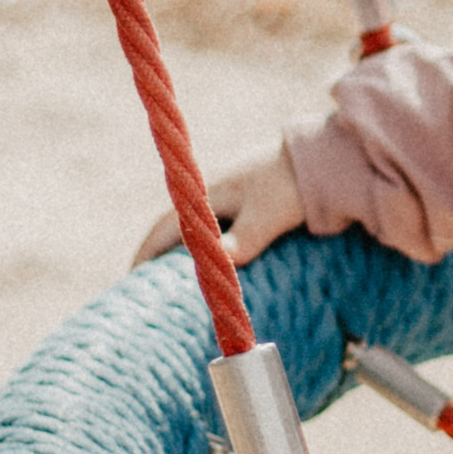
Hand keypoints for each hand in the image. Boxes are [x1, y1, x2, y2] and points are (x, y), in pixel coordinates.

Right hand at [131, 145, 305, 272]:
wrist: (322, 160)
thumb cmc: (292, 185)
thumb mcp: (269, 214)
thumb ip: (245, 237)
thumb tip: (219, 260)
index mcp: (208, 193)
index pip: (164, 227)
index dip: (145, 254)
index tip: (130, 281)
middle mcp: (211, 195)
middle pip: (173, 231)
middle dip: (156, 259)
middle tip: (145, 293)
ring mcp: (227, 199)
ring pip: (192, 232)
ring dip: (179, 256)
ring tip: (171, 288)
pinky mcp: (244, 206)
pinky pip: (212, 233)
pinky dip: (202, 252)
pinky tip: (207, 270)